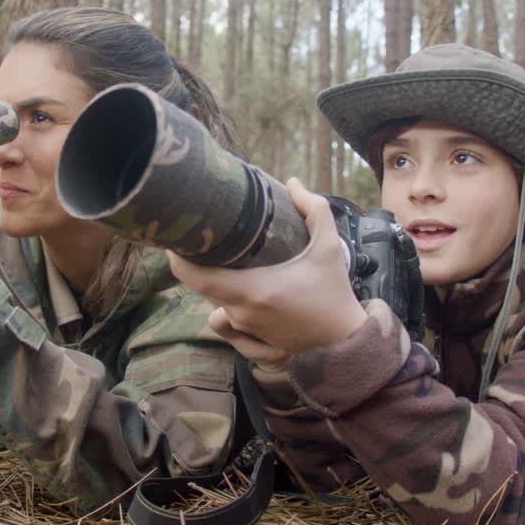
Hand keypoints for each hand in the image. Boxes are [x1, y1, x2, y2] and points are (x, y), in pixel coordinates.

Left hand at [168, 177, 367, 360]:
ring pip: (213, 303)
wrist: (346, 342)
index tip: (179, 238)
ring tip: (231, 266)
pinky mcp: (251, 341)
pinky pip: (225, 323)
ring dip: (217, 285)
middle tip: (207, 241)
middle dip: (200, 263)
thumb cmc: (334, 293)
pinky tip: (238, 296)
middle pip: (201, 285)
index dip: (178, 257)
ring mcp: (244, 330)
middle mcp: (241, 313)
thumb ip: (314, 210)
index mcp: (252, 291)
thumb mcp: (328, 247)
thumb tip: (293, 183)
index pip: (194, 277)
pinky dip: (226, 310)